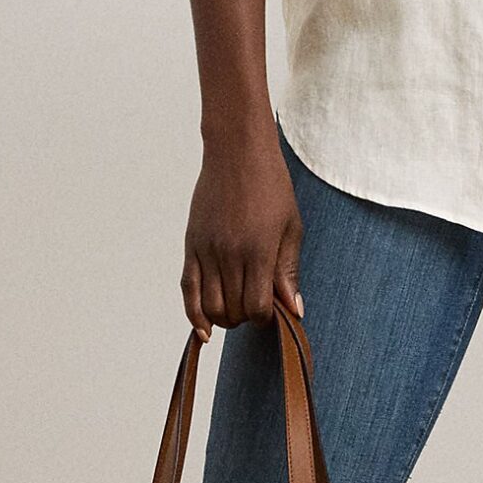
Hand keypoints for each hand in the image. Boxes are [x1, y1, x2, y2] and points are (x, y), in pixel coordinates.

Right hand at [182, 136, 303, 338]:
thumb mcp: (291, 227)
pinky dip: (194, 314)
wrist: (237, 152)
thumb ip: (288, 271)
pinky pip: (188, 289)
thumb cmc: (271, 186)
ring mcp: (207, 250)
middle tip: (257, 305)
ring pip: (210, 306)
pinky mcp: (192, 245)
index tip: (273, 309)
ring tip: (237, 309)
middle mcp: (229, 253)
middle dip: (247, 317)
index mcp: (258, 250)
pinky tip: (205, 329)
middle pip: (233, 310)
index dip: (266, 317)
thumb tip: (294, 310)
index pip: (257, 307)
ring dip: (224, 318)